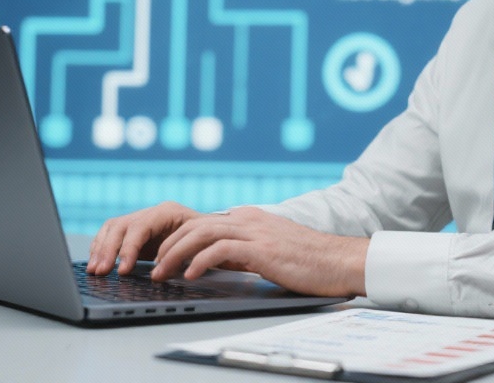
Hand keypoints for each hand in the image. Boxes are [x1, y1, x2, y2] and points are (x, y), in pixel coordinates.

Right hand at [86, 201, 203, 275]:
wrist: (211, 230)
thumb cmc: (207, 239)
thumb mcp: (198, 247)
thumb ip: (179, 257)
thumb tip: (160, 272)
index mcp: (167, 212)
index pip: (140, 228)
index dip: (128, 249)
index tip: (123, 270)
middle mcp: (151, 212)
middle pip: (120, 226)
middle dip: (108, 251)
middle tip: (100, 272)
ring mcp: (140, 218)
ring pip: (112, 228)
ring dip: (100, 250)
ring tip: (94, 270)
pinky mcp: (134, 229)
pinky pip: (111, 233)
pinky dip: (101, 247)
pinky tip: (96, 262)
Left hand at [152, 206, 367, 298]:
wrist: (340, 261)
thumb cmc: (309, 261)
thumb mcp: (270, 249)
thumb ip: (246, 248)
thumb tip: (219, 260)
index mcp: (249, 218)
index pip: (202, 223)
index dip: (178, 239)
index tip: (162, 258)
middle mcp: (249, 219)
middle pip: (195, 225)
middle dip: (168, 246)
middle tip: (154, 267)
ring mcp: (255, 231)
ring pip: (201, 234)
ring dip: (176, 254)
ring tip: (162, 273)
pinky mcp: (262, 248)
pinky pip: (220, 250)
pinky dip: (199, 262)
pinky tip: (190, 276)